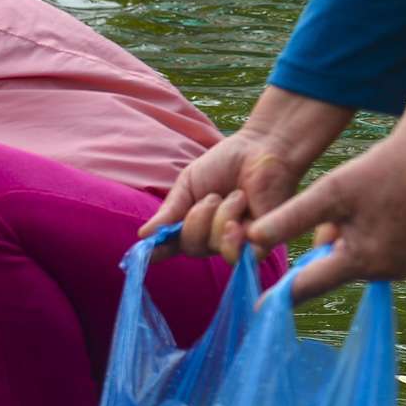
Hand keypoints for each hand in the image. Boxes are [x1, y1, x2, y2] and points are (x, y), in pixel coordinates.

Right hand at [142, 87, 352, 259]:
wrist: (263, 150)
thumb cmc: (226, 163)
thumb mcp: (188, 185)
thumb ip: (168, 212)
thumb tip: (143, 235)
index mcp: (193, 223)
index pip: (171, 245)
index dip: (157, 250)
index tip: (145, 252)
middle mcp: (213, 237)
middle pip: (190, 247)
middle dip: (195, 220)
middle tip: (212, 196)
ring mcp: (237, 240)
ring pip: (212, 247)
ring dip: (220, 218)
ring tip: (237, 196)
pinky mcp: (261, 243)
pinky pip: (235, 255)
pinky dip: (232, 239)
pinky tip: (239, 221)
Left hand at [248, 76, 405, 299]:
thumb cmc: (380, 170)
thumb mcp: (328, 192)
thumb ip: (290, 219)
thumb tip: (251, 242)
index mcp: (361, 260)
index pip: (309, 286)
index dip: (281, 296)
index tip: (258, 311)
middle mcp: (386, 272)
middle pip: (332, 270)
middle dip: (323, 247)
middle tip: (335, 216)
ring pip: (354, 262)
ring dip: (344, 243)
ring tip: (361, 208)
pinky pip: (376, 257)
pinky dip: (365, 241)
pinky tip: (375, 213)